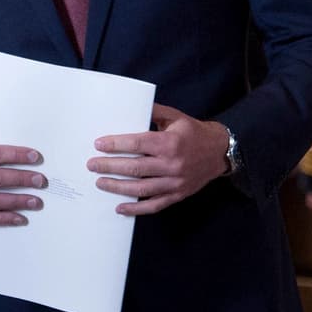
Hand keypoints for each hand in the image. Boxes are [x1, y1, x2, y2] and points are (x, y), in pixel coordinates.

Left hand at [88, 104, 227, 215]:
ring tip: (100, 183)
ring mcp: (175, 183)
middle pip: (135, 168)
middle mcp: (172, 164)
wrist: (220, 152)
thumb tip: (128, 103)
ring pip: (141, 188)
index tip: (98, 145)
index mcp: (170, 142)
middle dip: (110, 166)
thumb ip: (152, 111)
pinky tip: (119, 207)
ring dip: (118, 187)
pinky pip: (154, 205)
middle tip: (91, 165)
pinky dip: (136, 208)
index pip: (137, 144)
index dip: (116, 145)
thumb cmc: (193, 131)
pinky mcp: (177, 195)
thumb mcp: (175, 116)